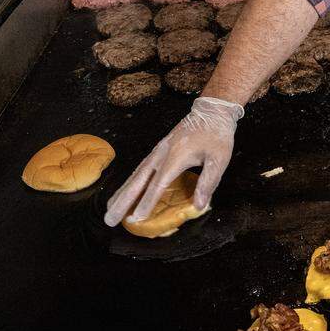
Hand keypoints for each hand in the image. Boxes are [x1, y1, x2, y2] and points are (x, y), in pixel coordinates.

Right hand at [104, 96, 243, 225]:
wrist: (211, 111)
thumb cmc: (216, 135)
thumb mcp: (219, 159)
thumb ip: (208, 182)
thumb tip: (199, 205)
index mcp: (176, 157)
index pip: (157, 185)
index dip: (146, 203)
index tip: (136, 219)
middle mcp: (161, 154)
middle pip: (137, 181)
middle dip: (123, 202)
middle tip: (110, 219)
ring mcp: (157, 151)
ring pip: (135, 175)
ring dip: (121, 192)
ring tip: (109, 208)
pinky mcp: (158, 150)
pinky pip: (140, 169)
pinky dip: (129, 182)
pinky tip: (125, 191)